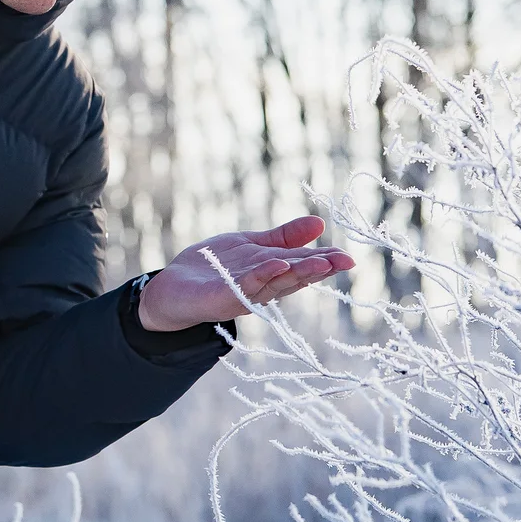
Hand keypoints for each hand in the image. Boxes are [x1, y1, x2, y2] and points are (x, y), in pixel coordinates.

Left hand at [137, 215, 353, 332]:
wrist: (172, 287)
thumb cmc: (214, 266)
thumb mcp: (252, 245)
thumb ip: (284, 237)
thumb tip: (319, 223)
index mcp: (271, 273)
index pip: (302, 265)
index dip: (325, 261)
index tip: (348, 256)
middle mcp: (262, 287)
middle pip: (295, 277)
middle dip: (320, 269)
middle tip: (345, 261)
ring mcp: (243, 294)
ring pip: (276, 283)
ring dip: (299, 274)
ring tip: (321, 263)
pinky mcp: (221, 298)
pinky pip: (245, 286)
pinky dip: (263, 275)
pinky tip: (278, 264)